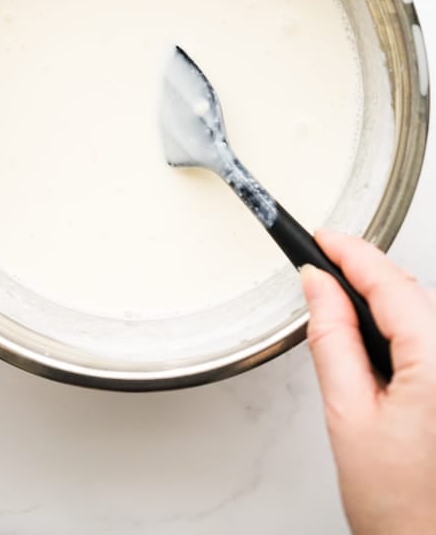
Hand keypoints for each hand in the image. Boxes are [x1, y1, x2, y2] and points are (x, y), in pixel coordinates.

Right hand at [302, 230, 435, 534]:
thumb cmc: (405, 510)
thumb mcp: (350, 416)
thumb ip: (332, 340)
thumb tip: (319, 287)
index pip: (391, 284)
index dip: (352, 252)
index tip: (323, 236)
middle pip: (413, 293)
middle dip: (366, 272)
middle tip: (323, 261)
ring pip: (426, 312)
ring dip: (385, 299)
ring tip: (342, 299)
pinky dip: (406, 324)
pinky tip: (379, 334)